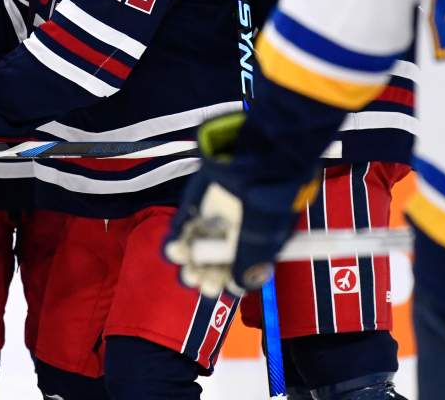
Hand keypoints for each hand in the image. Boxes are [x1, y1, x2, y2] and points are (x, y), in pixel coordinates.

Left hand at [164, 113, 318, 296]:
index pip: (239, 265)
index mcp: (259, 237)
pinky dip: (178, 237)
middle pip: (215, 257)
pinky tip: (175, 248)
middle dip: (205, 272)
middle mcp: (237, 226)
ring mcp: (216, 211)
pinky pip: (184, 222)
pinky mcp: (198, 198)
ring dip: (189, 258)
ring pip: (198, 242)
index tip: (218, 289)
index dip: (226, 279)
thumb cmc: (269, 198)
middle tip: (199, 281)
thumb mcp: (266, 236)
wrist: (258, 155)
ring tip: (186, 267)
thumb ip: (250, 264)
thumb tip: (237, 287)